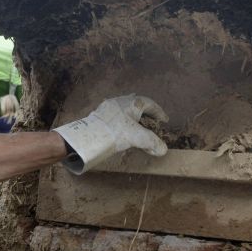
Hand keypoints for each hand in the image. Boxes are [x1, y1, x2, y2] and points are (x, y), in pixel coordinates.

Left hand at [53, 94, 167, 173]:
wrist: (87, 136)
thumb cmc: (115, 133)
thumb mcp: (138, 138)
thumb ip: (152, 143)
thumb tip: (163, 150)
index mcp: (133, 103)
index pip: (150, 104)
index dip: (159, 112)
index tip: (164, 120)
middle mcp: (121, 101)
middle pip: (137, 103)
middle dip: (146, 111)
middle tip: (152, 119)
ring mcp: (108, 106)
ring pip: (125, 108)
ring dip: (133, 115)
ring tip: (138, 123)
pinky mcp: (99, 114)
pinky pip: (115, 114)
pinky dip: (122, 119)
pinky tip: (120, 127)